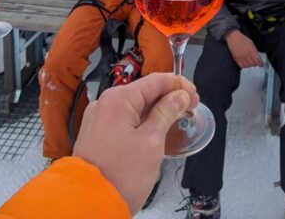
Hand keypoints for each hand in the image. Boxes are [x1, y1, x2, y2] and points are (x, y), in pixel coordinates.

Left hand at [74, 73, 198, 214]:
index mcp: (117, 100)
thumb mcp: (152, 141)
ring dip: (155, 110)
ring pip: (133, 106)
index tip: (194, 94)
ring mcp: (98, 119)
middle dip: (168, 97)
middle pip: (143, 92)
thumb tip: (179, 96)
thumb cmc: (120, 175)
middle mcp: (104, 104)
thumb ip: (166, 113)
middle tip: (189, 107)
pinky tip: (154, 129)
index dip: (178, 85)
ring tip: (175, 119)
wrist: (90, 203)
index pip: (155, 81)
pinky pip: (123, 119)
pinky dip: (141, 121)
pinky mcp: (96, 134)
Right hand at [225, 30, 262, 67]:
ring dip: (250, 66)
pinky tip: (246, 64)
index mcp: (251, 50)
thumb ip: (255, 51)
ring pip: (248, 66)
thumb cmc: (243, 39)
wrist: (233, 38)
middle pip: (253, 64)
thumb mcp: (251, 43)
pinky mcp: (236, 59)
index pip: (258, 60)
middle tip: (256, 64)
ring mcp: (241, 57)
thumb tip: (258, 57)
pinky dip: (244, 66)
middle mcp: (246, 55)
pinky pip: (241, 66)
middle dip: (256, 64)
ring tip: (251, 64)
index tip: (262, 64)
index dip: (261, 64)